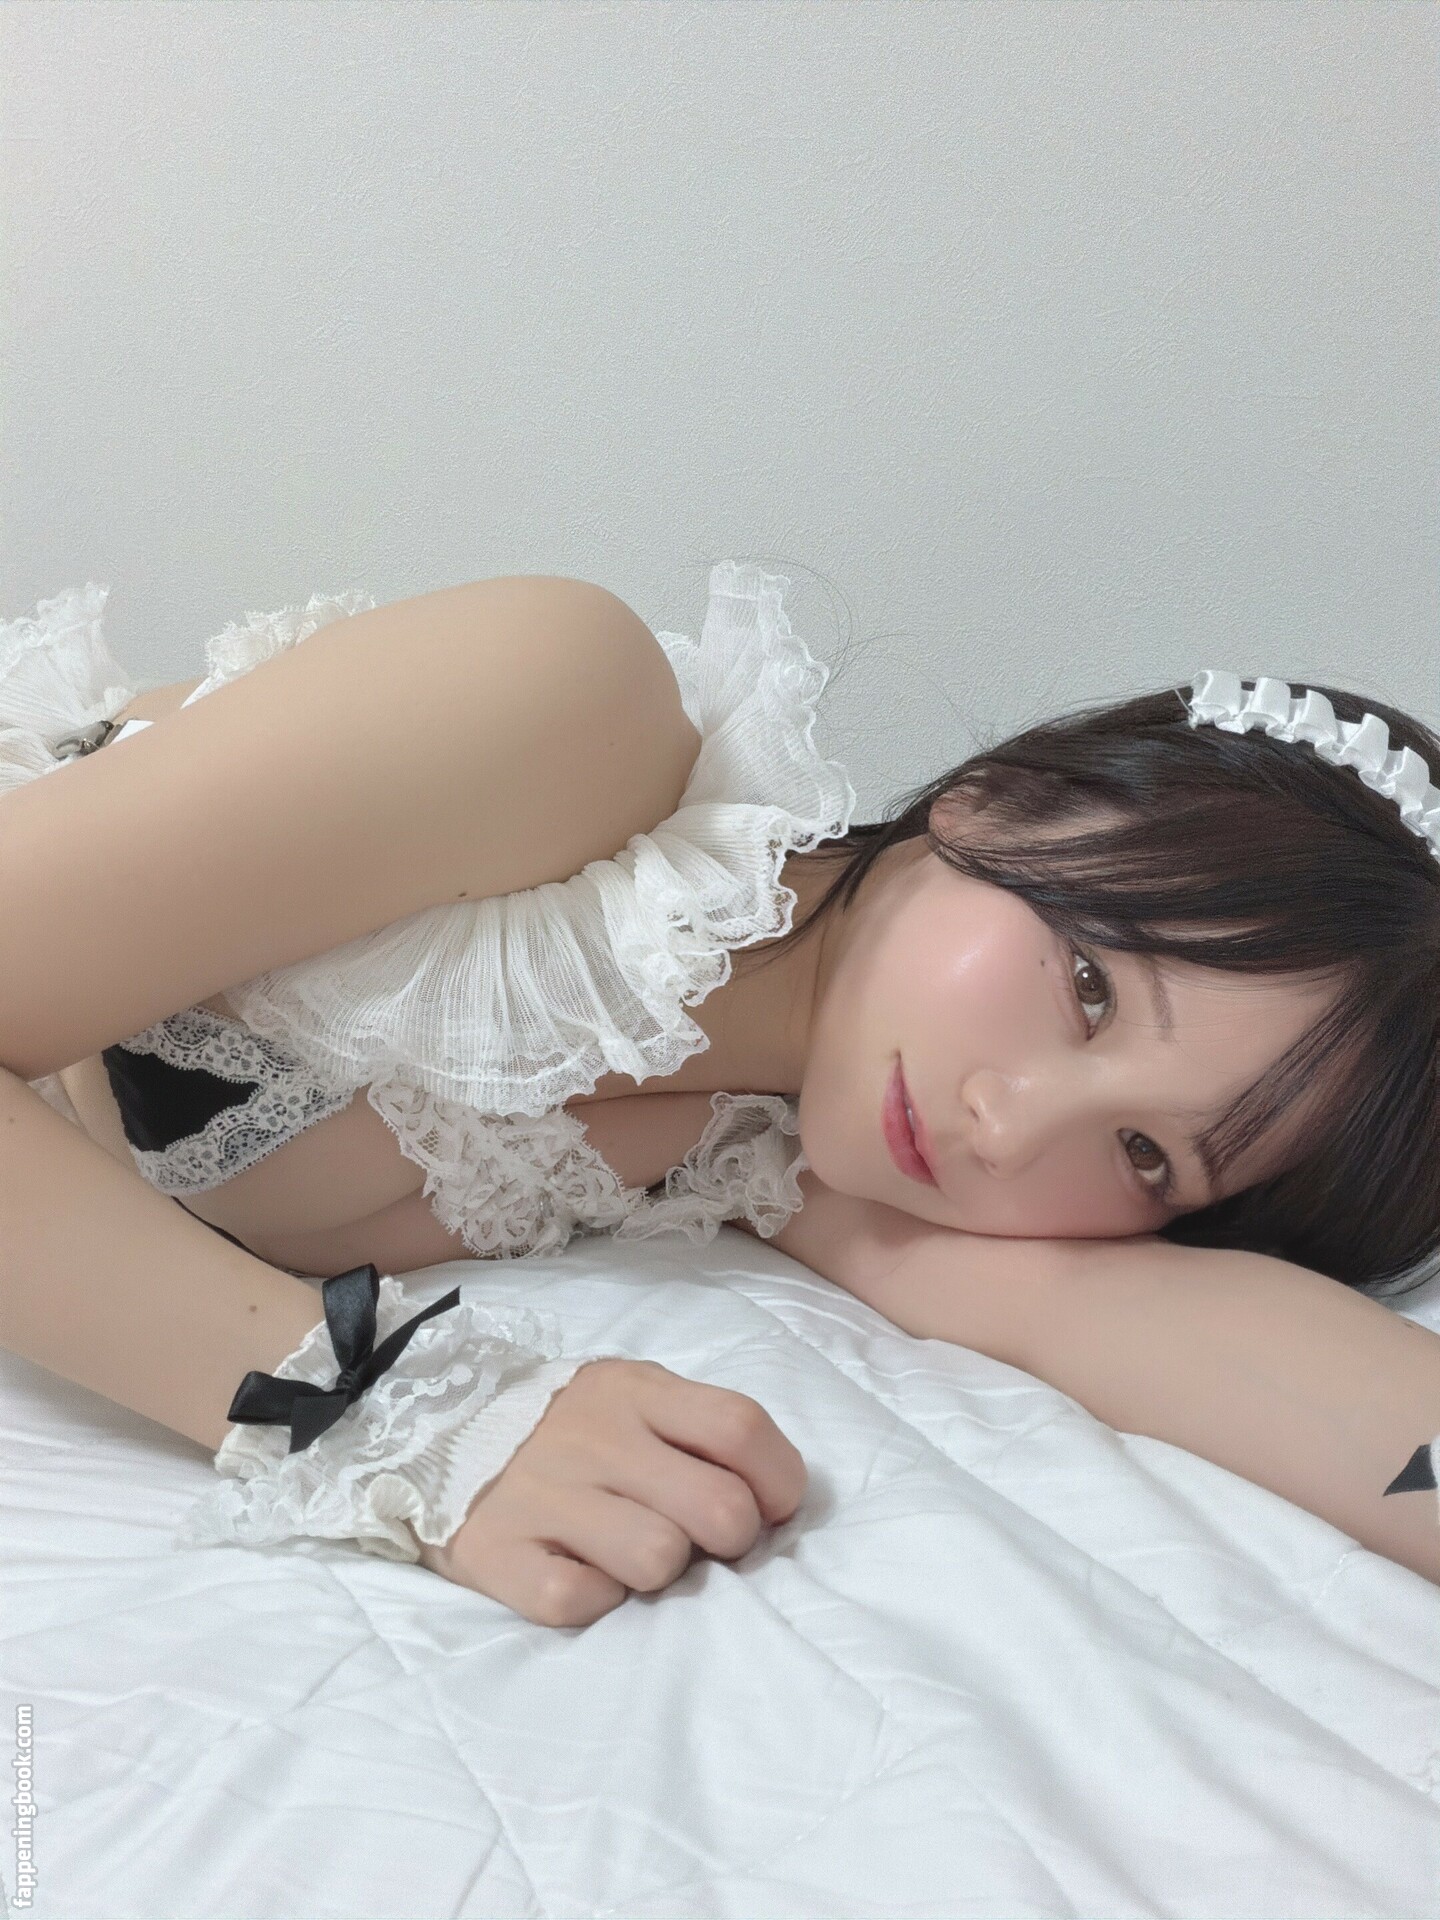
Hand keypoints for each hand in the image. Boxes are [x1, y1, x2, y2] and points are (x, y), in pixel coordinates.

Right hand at [413, 1357, 806, 1625]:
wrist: (433, 1430)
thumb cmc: (567, 1427)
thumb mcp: (632, 1396)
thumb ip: (697, 1430)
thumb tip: (773, 1500)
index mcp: (636, 1392)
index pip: (741, 1428)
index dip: (779, 1480)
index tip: (772, 1507)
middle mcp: (594, 1438)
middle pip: (719, 1509)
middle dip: (730, 1540)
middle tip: (699, 1539)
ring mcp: (544, 1496)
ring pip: (658, 1561)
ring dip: (658, 1572)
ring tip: (629, 1553)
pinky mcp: (498, 1554)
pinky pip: (580, 1602)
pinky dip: (593, 1599)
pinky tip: (578, 1571)